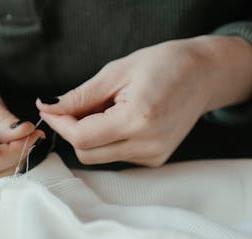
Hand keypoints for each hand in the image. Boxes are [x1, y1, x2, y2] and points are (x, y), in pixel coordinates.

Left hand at [37, 36, 251, 166]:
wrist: (204, 75)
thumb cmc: (163, 65)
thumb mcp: (116, 72)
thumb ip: (80, 96)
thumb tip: (47, 107)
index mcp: (139, 120)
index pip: (82, 138)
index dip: (59, 124)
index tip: (48, 109)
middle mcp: (148, 146)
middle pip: (86, 153)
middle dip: (71, 131)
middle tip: (73, 106)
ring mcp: (153, 157)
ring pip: (97, 157)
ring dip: (88, 136)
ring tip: (103, 108)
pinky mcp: (154, 161)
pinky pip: (114, 156)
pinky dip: (105, 140)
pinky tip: (117, 119)